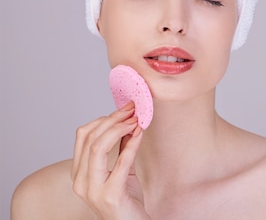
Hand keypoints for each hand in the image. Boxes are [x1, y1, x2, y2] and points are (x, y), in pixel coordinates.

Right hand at [71, 102, 150, 219]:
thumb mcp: (121, 169)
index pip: (82, 136)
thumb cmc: (126, 200)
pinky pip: (121, 162)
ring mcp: (93, 189)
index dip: (103, 118)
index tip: (122, 109)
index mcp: (79, 173)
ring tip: (136, 120)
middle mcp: (81, 181)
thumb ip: (120, 148)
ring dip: (119, 128)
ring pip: (98, 147)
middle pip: (90, 138)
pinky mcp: (110, 194)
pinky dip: (131, 143)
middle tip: (132, 110)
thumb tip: (127, 121)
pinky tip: (140, 133)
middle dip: (112, 119)